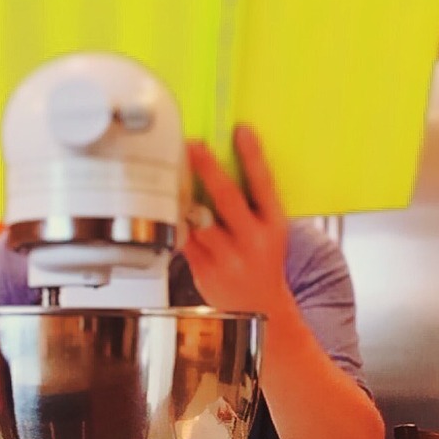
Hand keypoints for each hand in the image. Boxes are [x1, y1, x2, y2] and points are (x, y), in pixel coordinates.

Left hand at [182, 126, 292, 317]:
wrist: (261, 308)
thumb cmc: (262, 260)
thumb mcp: (269, 230)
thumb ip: (250, 204)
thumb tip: (220, 163)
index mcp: (273, 225)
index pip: (264, 184)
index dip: (252, 156)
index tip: (241, 130)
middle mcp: (253, 240)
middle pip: (227, 198)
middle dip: (208, 169)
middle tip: (192, 146)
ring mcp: (228, 258)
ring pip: (199, 220)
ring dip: (183, 195)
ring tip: (170, 172)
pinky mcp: (205, 270)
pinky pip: (184, 239)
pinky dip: (175, 222)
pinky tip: (165, 206)